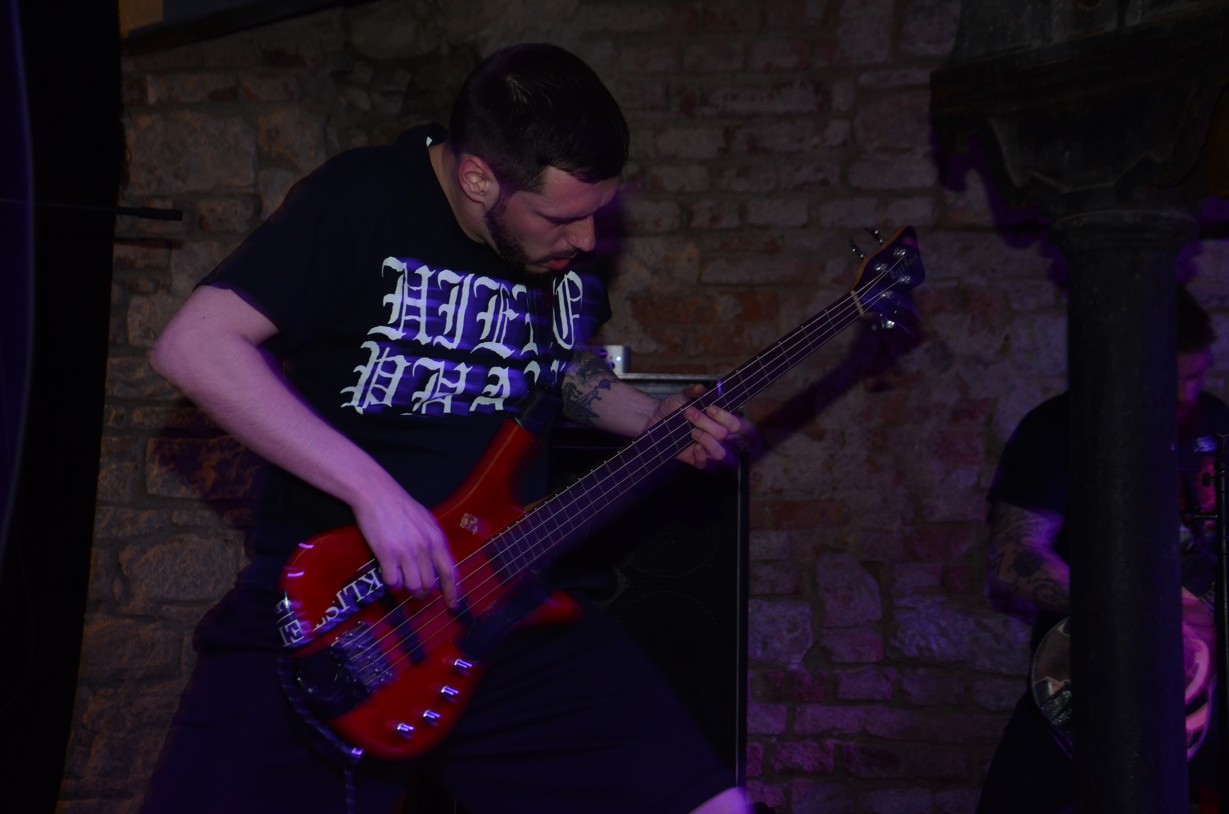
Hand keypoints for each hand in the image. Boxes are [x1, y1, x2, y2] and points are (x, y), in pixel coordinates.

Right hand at [352, 490, 458, 607]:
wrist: (376, 494)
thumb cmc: (401, 506)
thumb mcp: (426, 520)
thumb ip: (433, 541)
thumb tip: (437, 562)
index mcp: (437, 539)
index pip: (450, 572)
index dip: (452, 592)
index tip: (453, 606)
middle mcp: (424, 548)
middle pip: (429, 584)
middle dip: (423, 593)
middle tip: (418, 594)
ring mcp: (406, 552)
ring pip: (412, 586)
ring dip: (408, 590)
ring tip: (403, 584)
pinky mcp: (387, 554)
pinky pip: (393, 581)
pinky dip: (392, 583)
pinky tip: (389, 575)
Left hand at [654, 383, 758, 468]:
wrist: (654, 416)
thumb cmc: (673, 406)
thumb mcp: (682, 396)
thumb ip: (692, 391)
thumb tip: (700, 388)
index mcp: (718, 420)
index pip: (735, 424)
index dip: (725, 417)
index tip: (710, 408)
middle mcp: (715, 435)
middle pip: (724, 435)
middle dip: (706, 423)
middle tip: (690, 414)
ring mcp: (705, 448)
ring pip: (719, 453)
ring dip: (707, 440)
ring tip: (692, 431)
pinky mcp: (694, 458)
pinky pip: (704, 464)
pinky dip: (700, 455)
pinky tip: (693, 446)